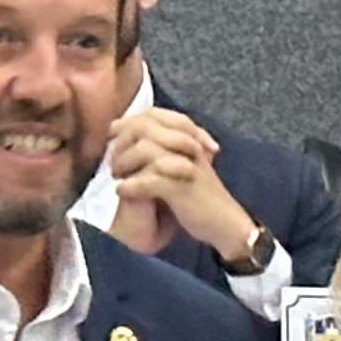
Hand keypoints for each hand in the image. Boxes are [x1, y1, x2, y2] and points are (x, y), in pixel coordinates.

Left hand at [100, 106, 258, 266]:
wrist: (228, 226)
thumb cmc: (202, 200)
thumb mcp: (185, 169)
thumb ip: (165, 153)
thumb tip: (134, 142)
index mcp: (188, 139)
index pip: (154, 115)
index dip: (129, 122)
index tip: (112, 135)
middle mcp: (188, 146)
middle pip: (146, 127)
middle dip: (122, 142)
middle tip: (112, 161)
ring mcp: (187, 166)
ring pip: (146, 150)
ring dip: (124, 162)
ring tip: (116, 176)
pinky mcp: (184, 188)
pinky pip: (150, 180)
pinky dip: (132, 185)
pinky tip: (121, 191)